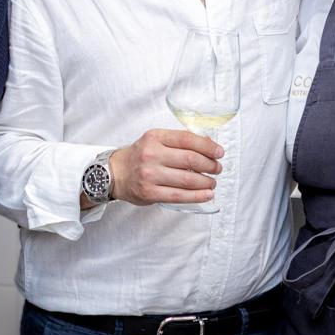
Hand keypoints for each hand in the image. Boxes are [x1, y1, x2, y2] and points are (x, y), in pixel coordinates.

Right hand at [109, 129, 223, 205]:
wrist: (115, 173)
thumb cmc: (139, 156)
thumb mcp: (155, 140)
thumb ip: (178, 140)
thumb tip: (208, 143)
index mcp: (155, 137)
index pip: (188, 139)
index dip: (208, 146)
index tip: (219, 152)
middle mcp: (152, 155)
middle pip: (191, 160)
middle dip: (210, 165)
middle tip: (217, 169)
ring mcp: (150, 175)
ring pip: (188, 180)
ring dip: (206, 182)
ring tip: (212, 182)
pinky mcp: (150, 193)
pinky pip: (179, 196)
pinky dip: (197, 196)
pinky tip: (207, 195)